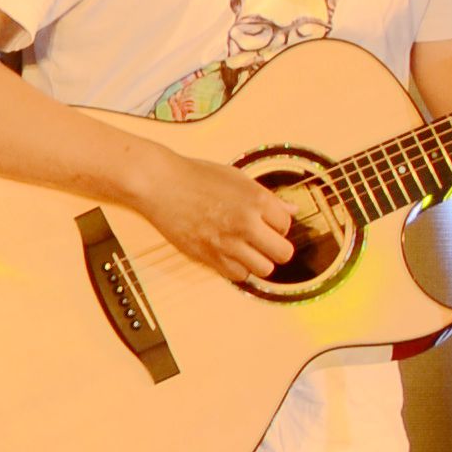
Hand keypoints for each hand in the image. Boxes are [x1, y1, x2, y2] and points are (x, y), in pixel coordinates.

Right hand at [138, 151, 304, 285]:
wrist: (161, 184)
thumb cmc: (195, 176)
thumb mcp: (237, 178)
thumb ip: (267, 198)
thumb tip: (291, 210)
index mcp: (256, 200)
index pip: (286, 226)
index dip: (279, 225)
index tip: (269, 223)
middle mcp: (246, 224)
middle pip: (282, 253)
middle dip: (277, 248)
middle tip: (266, 242)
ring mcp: (228, 243)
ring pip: (263, 269)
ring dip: (259, 261)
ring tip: (248, 250)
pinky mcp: (210, 257)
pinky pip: (238, 275)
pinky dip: (238, 268)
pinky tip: (231, 255)